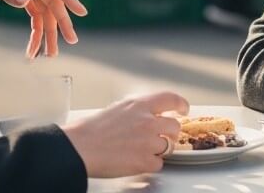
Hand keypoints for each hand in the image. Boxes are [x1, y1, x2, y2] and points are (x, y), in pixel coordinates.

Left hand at [0, 0, 87, 58]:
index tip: (81, 12)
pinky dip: (35, 28)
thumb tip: (27, 1)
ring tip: (48, 54)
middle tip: (70, 42)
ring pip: (44, 10)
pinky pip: (34, 11)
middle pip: (52, 1)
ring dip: (47, 31)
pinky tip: (34, 45)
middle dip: (60, 24)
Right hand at [61, 92, 188, 177]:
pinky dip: (149, 165)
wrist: (80, 148)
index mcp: (139, 105)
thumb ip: (137, 111)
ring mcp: (148, 142)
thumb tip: (148, 116)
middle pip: (175, 127)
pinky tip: (136, 161)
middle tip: (162, 138)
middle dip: (170, 134)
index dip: (181, 104)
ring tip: (141, 151)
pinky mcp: (145, 161)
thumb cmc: (91, 130)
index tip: (183, 110)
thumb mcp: (117, 109)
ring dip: (159, 150)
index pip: (171, 99)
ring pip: (169, 147)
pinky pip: (158, 164)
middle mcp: (147, 121)